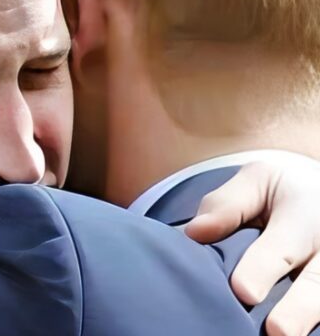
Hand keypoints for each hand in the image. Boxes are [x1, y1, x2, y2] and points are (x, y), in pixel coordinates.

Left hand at [185, 160, 319, 335]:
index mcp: (305, 212)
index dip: (262, 268)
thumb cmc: (280, 191)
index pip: (281, 245)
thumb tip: (195, 232)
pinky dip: (312, 322)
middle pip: (316, 282)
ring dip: (307, 319)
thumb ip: (228, 205)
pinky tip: (296, 334)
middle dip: (299, 308)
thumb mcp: (257, 181)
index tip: (243, 291)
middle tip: (277, 330)